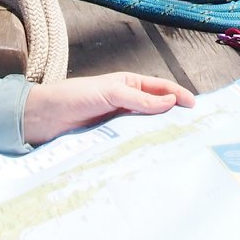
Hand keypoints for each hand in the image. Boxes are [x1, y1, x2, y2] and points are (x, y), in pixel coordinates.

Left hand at [22, 72, 194, 143]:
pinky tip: (153, 155)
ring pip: (146, 128)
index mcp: (128, 84)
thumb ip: (139, 99)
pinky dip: (143, 147)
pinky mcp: (110, 139)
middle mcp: (126, 103)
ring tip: (178, 146)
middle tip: (194, 130)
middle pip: (156, 110)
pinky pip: (131, 142)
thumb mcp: (109, 92)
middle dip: (174, 118)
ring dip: (160, 135)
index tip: (196, 107)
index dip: (179, 95)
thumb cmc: (73, 97)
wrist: (42, 118)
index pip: (160, 88)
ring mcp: (119, 122)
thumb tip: (170, 102)